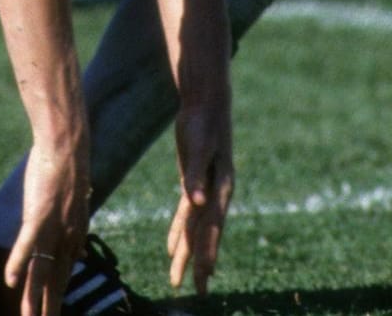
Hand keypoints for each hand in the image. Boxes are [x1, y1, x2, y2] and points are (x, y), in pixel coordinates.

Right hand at [6, 138, 89, 315]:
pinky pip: (27, 244)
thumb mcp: (75, 206)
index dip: (57, 295)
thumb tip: (77, 253)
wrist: (68, 145)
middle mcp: (66, 237)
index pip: (63, 274)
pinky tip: (11, 282)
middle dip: (49, 307)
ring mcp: (53, 227)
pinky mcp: (40, 214)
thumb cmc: (68, 171)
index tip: (52, 312)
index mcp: (74, 236)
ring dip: (33, 298)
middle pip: (55, 280)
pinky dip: (19, 262)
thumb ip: (74, 231)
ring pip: (41, 270)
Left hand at [166, 99, 232, 294]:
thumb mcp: (198, 148)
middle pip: (204, 232)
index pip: (212, 227)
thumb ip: (196, 177)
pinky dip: (178, 230)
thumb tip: (197, 203)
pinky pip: (186, 213)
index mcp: (220, 188)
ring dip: (186, 251)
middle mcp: (216, 193)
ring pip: (194, 226)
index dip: (207, 251)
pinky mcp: (194, 182)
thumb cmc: (203, 123)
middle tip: (196, 290)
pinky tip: (171, 247)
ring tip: (178, 278)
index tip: (204, 275)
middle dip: (198, 261)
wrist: (206, 102)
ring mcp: (206, 188)